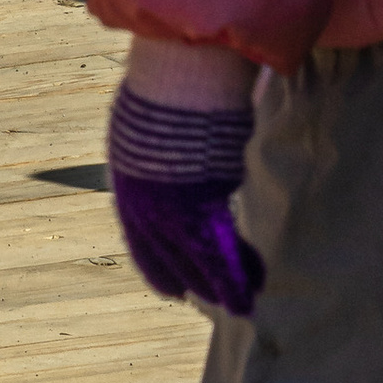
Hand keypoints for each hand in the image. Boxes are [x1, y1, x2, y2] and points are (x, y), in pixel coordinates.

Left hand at [106, 47, 263, 316]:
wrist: (174, 77)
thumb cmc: (161, 92)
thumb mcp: (147, 130)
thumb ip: (157, 161)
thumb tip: (170, 167)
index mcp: (129, 189)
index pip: (141, 243)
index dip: (158, 268)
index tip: (174, 289)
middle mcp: (146, 207)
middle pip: (171, 256)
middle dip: (193, 278)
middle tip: (210, 297)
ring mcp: (175, 208)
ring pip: (201, 259)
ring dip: (223, 285)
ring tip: (242, 304)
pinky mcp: (205, 203)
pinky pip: (223, 249)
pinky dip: (239, 270)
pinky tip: (254, 284)